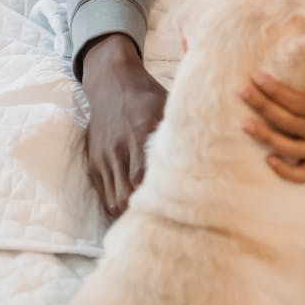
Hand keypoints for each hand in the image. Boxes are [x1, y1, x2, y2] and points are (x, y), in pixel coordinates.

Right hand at [81, 34, 167, 216]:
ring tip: (151, 220)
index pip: (143, 178)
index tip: (176, 208)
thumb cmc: (147, 96)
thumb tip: (210, 154)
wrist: (112, 83)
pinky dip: (117, 205)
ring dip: (130, 213)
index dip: (157, 198)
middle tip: (167, 220)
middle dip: (145, 212)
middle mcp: (118, 148)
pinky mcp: (93, 163)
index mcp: (139, 133)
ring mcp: (103, 158)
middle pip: (126, 195)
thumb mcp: (167, 107)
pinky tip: (135, 208)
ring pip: (113, 200)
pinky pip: (103, 194)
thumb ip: (181, 132)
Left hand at [240, 74, 304, 182]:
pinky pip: (302, 175)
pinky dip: (285, 171)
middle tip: (243, 92)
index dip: (278, 91)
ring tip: (244, 124)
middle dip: (264, 107)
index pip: (300, 102)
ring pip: (291, 149)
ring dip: (266, 136)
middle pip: (290, 123)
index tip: (257, 78)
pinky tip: (267, 159)